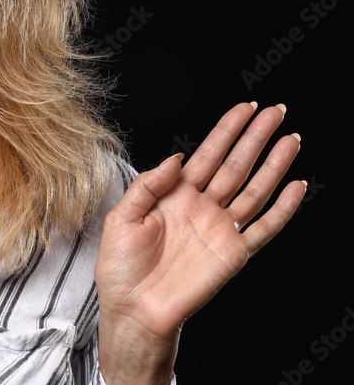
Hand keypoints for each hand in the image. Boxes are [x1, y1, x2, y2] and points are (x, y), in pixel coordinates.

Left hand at [95, 102, 305, 380]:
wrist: (132, 309)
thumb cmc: (120, 267)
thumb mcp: (121, 216)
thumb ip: (148, 184)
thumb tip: (177, 156)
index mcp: (174, 194)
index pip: (206, 154)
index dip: (226, 130)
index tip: (245, 107)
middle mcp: (201, 207)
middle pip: (236, 164)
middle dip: (256, 137)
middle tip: (277, 111)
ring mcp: (219, 229)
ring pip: (254, 189)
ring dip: (274, 165)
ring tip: (291, 139)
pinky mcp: (233, 254)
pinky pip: (264, 228)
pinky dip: (283, 209)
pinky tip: (296, 186)